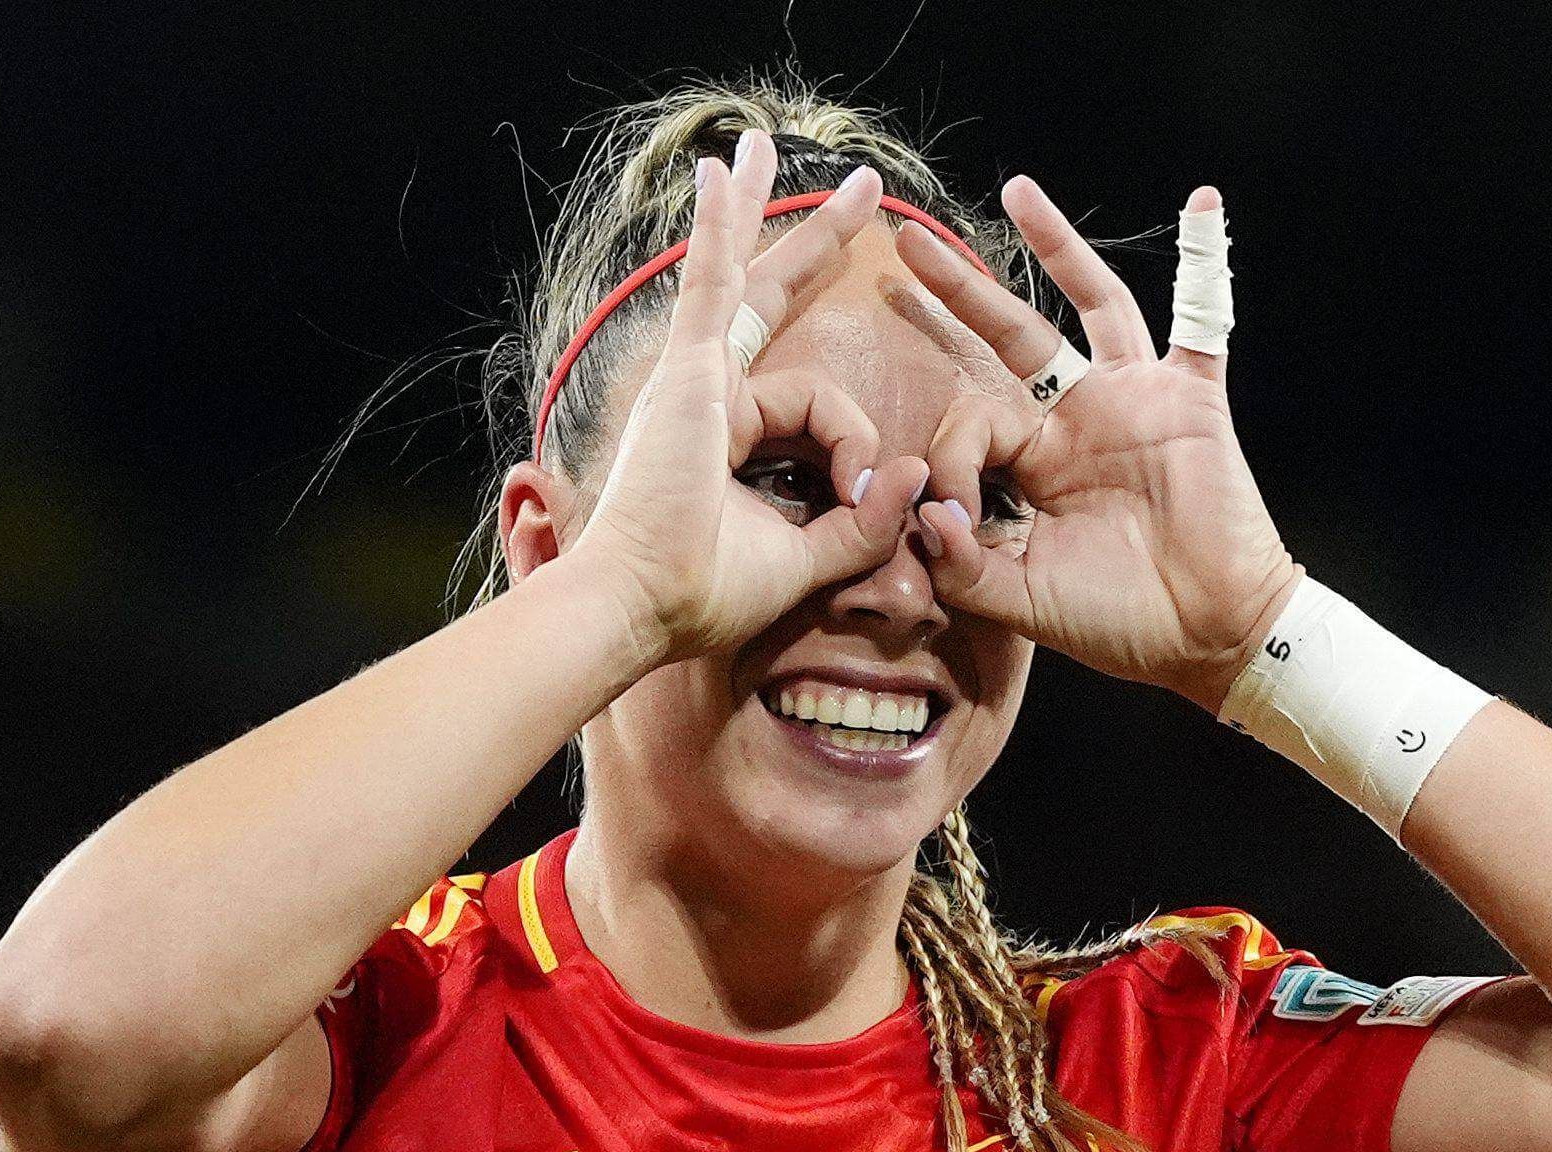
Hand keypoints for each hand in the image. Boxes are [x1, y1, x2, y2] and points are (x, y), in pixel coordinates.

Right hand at [560, 131, 930, 667]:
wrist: (642, 606)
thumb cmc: (703, 596)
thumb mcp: (809, 559)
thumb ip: (860, 523)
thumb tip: (910, 475)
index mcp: (734, 435)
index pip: (815, 404)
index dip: (855, 445)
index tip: (865, 495)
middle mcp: (709, 393)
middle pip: (770, 297)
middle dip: (817, 242)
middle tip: (865, 194)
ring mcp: (693, 376)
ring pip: (744, 279)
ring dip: (760, 210)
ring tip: (763, 145)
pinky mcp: (689, 374)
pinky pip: (709, 284)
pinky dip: (716, 228)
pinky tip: (723, 172)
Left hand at [897, 178, 1302, 712]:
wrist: (1207, 636)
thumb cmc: (1119, 622)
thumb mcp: (1021, 600)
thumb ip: (961, 566)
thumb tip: (924, 514)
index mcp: (1036, 466)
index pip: (974, 427)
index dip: (951, 462)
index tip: (951, 516)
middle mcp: (1079, 421)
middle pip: (1011, 339)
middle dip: (958, 293)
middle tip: (902, 247)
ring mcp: (1135, 401)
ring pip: (1091, 305)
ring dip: (1057, 246)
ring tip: (1017, 191)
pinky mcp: (1190, 398)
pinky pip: (1203, 319)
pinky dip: (1208, 261)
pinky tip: (1203, 202)